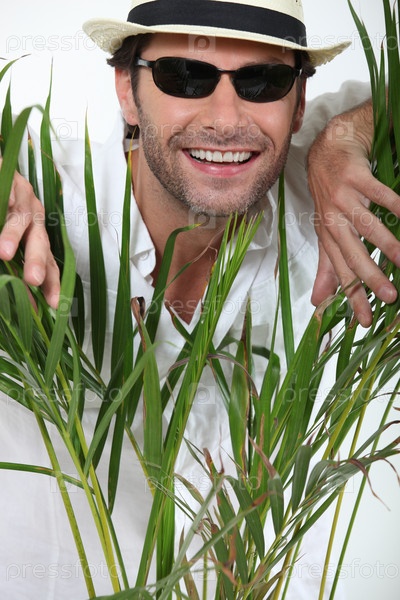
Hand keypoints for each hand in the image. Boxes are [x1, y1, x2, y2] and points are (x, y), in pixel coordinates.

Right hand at [0, 168, 59, 308]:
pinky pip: (3, 198)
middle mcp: (34, 216)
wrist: (0, 171)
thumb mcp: (9, 238)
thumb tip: (14, 293)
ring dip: (12, 236)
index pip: (49, 261)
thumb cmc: (3, 207)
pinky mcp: (9, 181)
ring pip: (20, 219)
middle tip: (33, 280)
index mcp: (36, 234)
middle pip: (40, 241)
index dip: (51, 283)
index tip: (53, 305)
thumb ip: (13, 263)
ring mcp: (22, 197)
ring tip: (3, 253)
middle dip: (37, 262)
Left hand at [307, 101, 399, 326]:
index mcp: (327, 236)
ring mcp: (342, 197)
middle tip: (391, 296)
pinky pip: (376, 192)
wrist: (327, 151)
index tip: (366, 319)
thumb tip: (317, 301)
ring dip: (387, 244)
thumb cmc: (329, 196)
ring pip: (366, 225)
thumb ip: (326, 267)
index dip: (352, 296)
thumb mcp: (325, 232)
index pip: (340, 272)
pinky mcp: (354, 177)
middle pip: (352, 252)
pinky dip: (392, 203)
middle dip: (370, 277)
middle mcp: (332, 219)